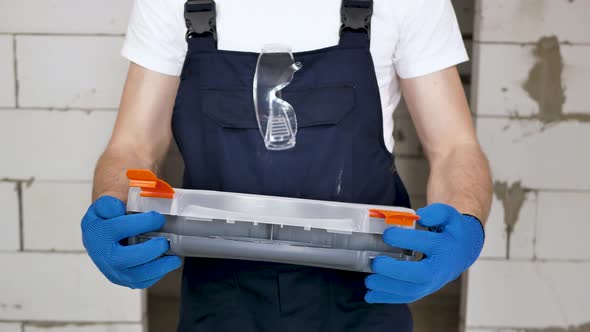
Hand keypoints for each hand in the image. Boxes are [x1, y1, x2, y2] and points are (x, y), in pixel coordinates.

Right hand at [81, 196, 181, 288]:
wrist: (106, 228)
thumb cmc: (111, 214)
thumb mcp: (107, 202)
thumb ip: (109, 202)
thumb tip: (116, 207)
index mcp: (96, 231)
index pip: (117, 228)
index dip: (141, 223)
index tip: (158, 218)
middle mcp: (100, 253)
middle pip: (122, 259)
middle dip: (147, 252)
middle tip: (164, 242)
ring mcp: (110, 268)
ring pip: (132, 276)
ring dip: (156, 269)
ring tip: (174, 259)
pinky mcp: (121, 278)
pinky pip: (138, 282)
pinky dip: (155, 276)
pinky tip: (166, 265)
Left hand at [365, 203, 483, 302]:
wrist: (463, 251)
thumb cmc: (450, 231)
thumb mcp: (449, 215)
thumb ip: (436, 212)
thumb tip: (421, 216)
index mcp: (445, 247)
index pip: (426, 244)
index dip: (406, 239)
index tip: (387, 234)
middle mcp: (440, 268)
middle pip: (419, 274)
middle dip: (395, 271)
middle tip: (376, 263)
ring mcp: (432, 282)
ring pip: (412, 291)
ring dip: (388, 288)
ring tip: (368, 281)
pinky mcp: (424, 289)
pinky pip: (407, 297)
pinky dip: (388, 298)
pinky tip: (370, 296)